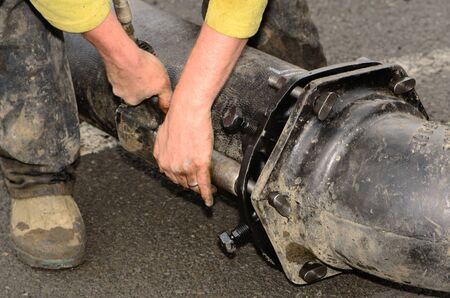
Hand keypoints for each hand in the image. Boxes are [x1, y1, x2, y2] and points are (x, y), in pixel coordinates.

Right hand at [104, 49, 171, 110]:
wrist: (124, 52)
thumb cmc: (142, 68)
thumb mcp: (163, 85)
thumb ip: (166, 98)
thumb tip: (167, 108)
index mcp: (132, 101)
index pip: (143, 100)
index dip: (150, 92)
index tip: (153, 83)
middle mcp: (120, 94)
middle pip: (133, 90)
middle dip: (141, 83)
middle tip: (148, 73)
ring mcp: (113, 81)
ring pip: (126, 80)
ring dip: (133, 74)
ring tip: (141, 65)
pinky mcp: (109, 68)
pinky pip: (120, 69)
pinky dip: (126, 65)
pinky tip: (132, 60)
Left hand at [152, 23, 246, 206]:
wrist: (187, 110)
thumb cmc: (177, 118)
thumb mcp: (162, 134)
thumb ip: (161, 147)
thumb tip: (164, 153)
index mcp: (162, 160)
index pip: (172, 177)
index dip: (181, 180)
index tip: (187, 181)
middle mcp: (172, 167)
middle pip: (183, 183)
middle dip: (191, 186)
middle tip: (199, 186)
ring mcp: (186, 167)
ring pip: (194, 184)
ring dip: (201, 190)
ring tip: (208, 190)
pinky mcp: (200, 165)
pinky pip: (203, 184)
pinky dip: (207, 194)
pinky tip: (209, 200)